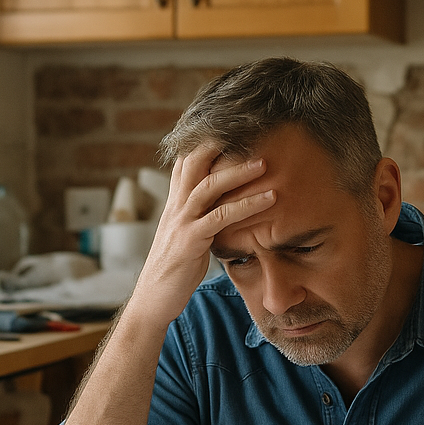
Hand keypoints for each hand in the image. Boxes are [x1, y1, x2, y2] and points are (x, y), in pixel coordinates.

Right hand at [135, 143, 273, 325]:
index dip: (206, 140)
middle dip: (221, 144)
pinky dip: (247, 205)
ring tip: (266, 162)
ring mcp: (182, 221)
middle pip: (195, 162)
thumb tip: (225, 206)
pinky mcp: (190, 241)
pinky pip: (220, 217)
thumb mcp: (189, 235)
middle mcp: (176, 206)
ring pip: (208, 186)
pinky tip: (270, 199)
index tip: (231, 125)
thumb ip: (203, 216)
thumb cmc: (176, 269)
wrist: (153, 299)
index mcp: (175, 202)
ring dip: (239, 171)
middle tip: (251, 131)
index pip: (188, 160)